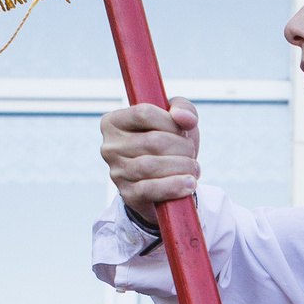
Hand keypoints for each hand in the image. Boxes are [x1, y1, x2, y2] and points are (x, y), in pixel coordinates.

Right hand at [100, 99, 201, 219]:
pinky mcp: (127, 194)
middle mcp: (110, 146)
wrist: (166, 180)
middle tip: (191, 153)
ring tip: (193, 168)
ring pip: (151, 166)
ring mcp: (116, 172)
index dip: (170, 122)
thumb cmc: (169, 144)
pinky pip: (151, 189)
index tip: (182, 130)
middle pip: (152, 141)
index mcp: (114, 121)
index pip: (144, 113)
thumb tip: (183, 117)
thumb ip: (184, 109)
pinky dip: (174, 186)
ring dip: (182, 167)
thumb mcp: (177, 120)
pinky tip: (189, 184)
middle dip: (182, 147)